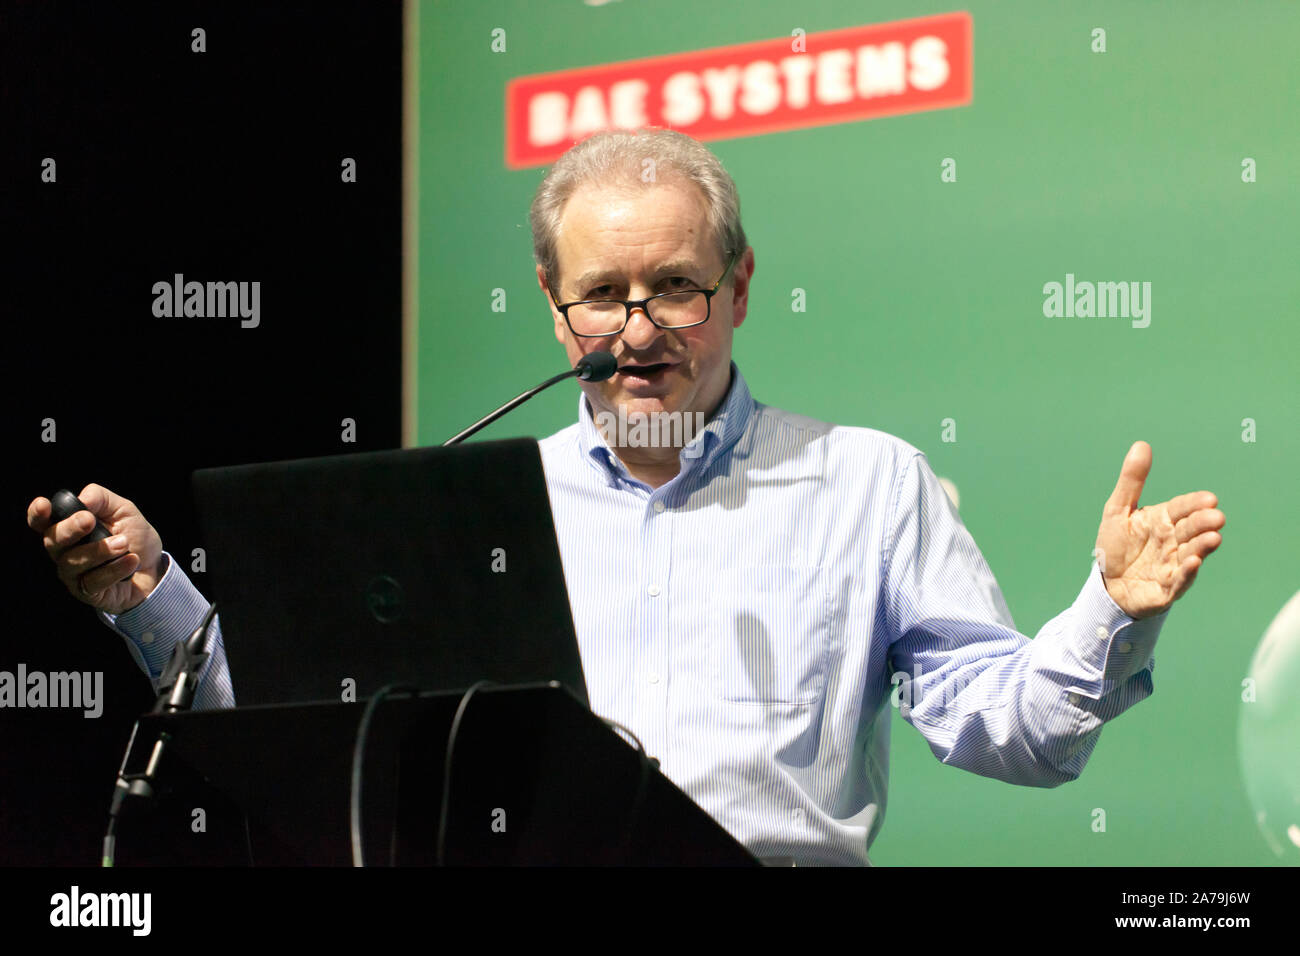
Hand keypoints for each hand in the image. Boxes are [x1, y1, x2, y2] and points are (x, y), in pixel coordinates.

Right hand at [27, 483, 164, 614]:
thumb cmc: (134, 536)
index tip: (43, 504)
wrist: (155, 568)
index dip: (37, 514)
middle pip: (52, 541)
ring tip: (124, 543)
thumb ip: (101, 500)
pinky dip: (115, 569)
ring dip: (100, 550)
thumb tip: (82, 499)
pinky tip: (132, 560)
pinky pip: (94, 581)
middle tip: (89, 520)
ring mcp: (73, 574)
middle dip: (69, 529)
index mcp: (68, 528)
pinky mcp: (87, 592)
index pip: (42, 522)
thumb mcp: (123, 511)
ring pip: (73, 562)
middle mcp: (63, 552)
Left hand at [1093, 441, 1223, 619]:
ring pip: (1191, 553)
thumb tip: (1141, 444)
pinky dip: (1187, 572)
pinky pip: (1180, 580)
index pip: (1182, 509)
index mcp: (1162, 521)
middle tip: (1216, 517)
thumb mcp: (1118, 511)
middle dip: (1203, 523)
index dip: (1194, 504)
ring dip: (1202, 546)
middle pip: (1191, 529)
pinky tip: (1192, 562)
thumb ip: (1131, 481)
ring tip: (1213, 538)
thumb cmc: (1116, 546)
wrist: (1107, 585)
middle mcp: (1172, 542)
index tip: (1209, 498)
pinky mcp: (1168, 588)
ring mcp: (1173, 565)